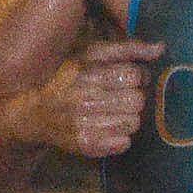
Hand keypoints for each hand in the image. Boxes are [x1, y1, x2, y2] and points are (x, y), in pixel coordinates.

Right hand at [25, 38, 163, 158]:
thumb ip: (127, 49)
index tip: (127, 78)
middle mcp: (85, 98)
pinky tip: (108, 128)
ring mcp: (84, 123)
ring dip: (129, 118)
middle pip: (138, 101)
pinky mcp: (86, 144)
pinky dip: (121, 137)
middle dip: (134, 98)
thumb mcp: (91, 54)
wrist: (32, 111)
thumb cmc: (67, 77)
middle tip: (120, 97)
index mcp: (88, 72)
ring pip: (134, 122)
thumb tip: (160, 48)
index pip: (136, 76)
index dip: (136, 77)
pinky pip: (124, 143)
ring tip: (113, 112)